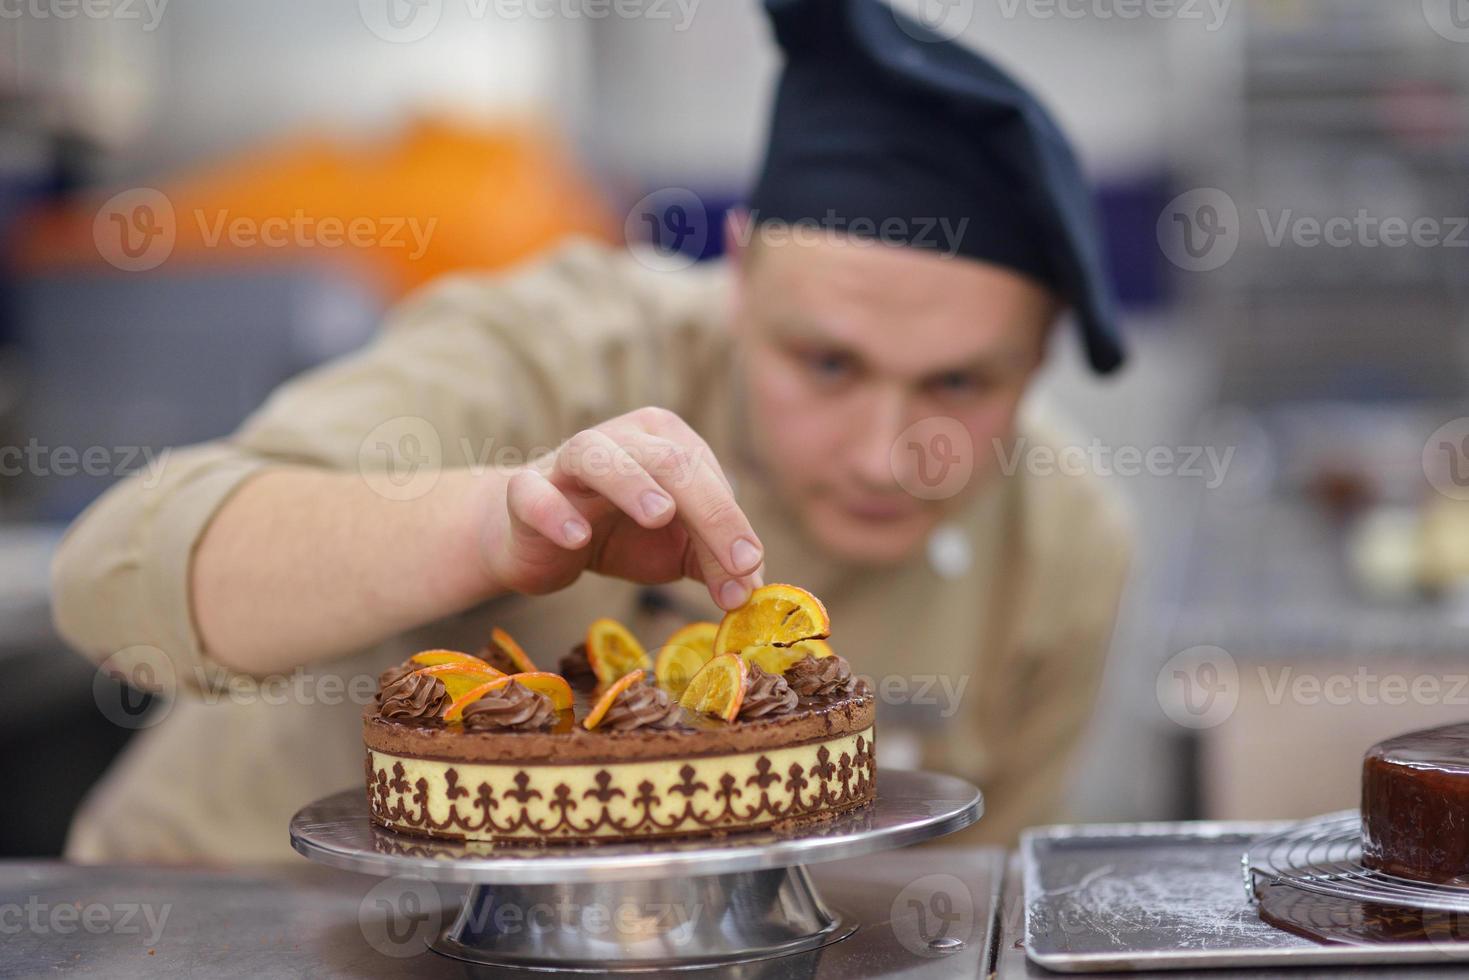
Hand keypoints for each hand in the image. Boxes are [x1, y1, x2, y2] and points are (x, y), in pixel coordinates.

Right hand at [482, 407, 765, 609]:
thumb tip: (752, 590)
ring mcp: (567, 461)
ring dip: (631, 481)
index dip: (732, 526)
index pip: (708, 478)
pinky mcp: (525, 492)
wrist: (537, 540)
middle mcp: (620, 439)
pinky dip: (554, 511)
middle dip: (709, 512)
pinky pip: (535, 494)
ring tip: (660, 513)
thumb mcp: (676, 548)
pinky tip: (576, 537)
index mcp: (665, 441)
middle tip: (735, 562)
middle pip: (669, 461)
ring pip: (598, 455)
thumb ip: (715, 562)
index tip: (747, 575)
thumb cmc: (616, 532)